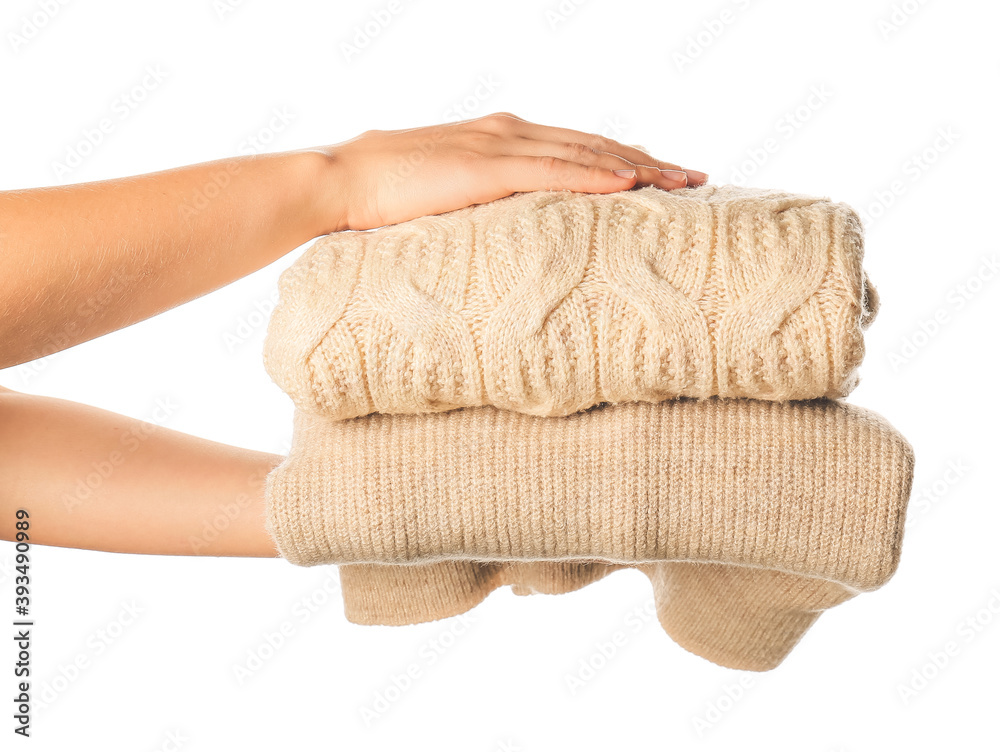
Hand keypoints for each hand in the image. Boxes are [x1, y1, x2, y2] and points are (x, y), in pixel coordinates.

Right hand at [313, 112, 707, 232]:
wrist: (343, 181)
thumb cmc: (387, 195)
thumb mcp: (449, 193)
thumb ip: (484, 200)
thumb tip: (509, 228)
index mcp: (503, 138)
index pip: (578, 146)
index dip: (624, 158)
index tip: (662, 175)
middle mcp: (511, 131)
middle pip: (596, 144)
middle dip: (649, 161)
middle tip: (694, 179)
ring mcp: (501, 144)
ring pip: (586, 152)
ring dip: (639, 166)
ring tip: (681, 183)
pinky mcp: (487, 166)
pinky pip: (554, 170)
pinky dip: (596, 173)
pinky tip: (630, 182)